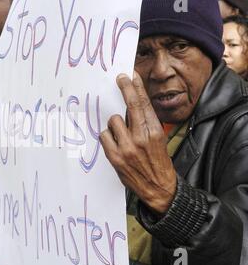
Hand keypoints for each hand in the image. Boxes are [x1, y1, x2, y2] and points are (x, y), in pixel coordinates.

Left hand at [99, 72, 176, 214]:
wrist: (159, 188)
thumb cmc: (157, 162)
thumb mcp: (159, 140)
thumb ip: (146, 124)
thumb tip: (131, 106)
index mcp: (155, 132)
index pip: (145, 104)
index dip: (137, 88)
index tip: (131, 76)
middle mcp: (142, 138)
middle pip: (131, 106)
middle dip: (126, 89)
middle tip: (121, 79)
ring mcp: (128, 147)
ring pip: (113, 120)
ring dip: (115, 125)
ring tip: (121, 135)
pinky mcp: (115, 157)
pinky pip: (104, 135)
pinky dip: (108, 137)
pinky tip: (115, 144)